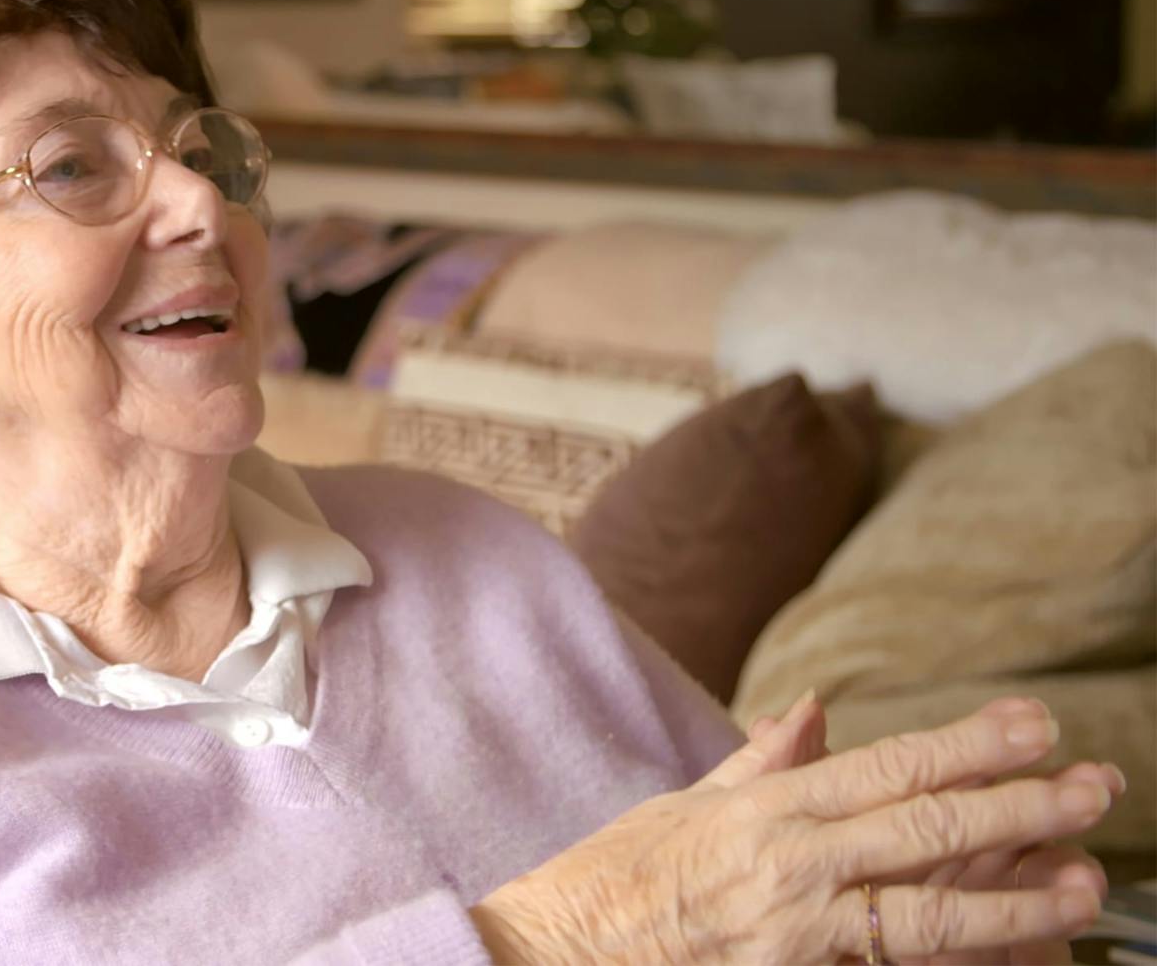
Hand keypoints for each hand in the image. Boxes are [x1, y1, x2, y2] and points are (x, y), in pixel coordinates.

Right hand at [469, 698, 1116, 964]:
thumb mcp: (683, 806)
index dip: (967, 745)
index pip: (887, 768)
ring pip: (926, 915)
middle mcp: (787, 866)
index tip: (1033, 724)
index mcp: (763, 811)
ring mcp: (794, 935)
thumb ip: (763, 762)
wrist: (555, 956)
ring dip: (1015, 901)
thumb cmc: (612, 881)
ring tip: (1083, 882)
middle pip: (923, 831)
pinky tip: (1008, 958)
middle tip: (1093, 785)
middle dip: (1017, 806)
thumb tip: (815, 708)